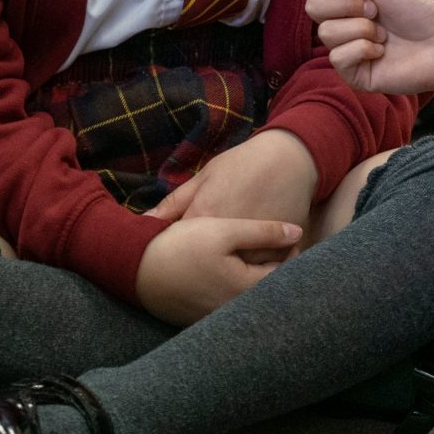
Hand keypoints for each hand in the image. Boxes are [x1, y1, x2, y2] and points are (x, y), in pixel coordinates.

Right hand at [134, 214, 303, 325]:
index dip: (290, 254)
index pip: (283, 275)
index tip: (287, 237)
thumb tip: (297, 233)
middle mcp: (234, 310)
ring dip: (254, 280)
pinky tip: (226, 273)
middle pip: (267, 291)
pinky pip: (227, 307)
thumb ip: (263, 231)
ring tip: (251, 258)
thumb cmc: (179, 245)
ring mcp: (215, 318)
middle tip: (274, 247)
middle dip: (274, 268)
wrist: (134, 267)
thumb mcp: (223, 229)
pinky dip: (234, 291)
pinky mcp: (199, 319)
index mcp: (244, 289)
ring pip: (247, 299)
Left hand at [147, 131, 318, 263]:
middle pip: (204, 265)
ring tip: (221, 262)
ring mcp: (255, 246)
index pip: (176, 247)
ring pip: (232, 273)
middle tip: (199, 257)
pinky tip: (245, 258)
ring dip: (225, 271)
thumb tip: (143, 221)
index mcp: (205, 215)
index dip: (171, 251)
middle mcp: (229, 235)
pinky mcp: (276, 252)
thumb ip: (174, 203)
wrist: (290, 159)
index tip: (171, 251)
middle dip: (197, 265)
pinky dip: (251, 270)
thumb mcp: (204, 176)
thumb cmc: (243, 164)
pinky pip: (259, 272)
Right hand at [306, 0, 433, 97]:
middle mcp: (341, 22)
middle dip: (347, 5)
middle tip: (375, 10)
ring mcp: (345, 48)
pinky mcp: (352, 73)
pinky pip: (338, 56)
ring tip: (383, 33)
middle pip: (313, 7)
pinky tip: (381, 51)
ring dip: (361, 28)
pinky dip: (363, 49)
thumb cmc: (418, 10)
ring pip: (326, 32)